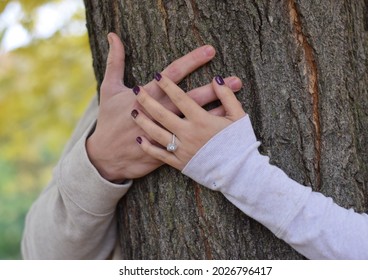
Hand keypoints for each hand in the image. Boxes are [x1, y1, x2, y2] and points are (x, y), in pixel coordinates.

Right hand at [86, 33, 242, 181]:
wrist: (105, 156)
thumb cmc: (109, 120)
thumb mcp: (109, 89)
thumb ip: (115, 62)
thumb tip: (113, 36)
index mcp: (146, 96)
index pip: (173, 74)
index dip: (192, 62)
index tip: (209, 52)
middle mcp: (159, 114)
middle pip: (190, 98)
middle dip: (213, 88)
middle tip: (235, 80)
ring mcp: (165, 133)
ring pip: (194, 120)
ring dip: (215, 110)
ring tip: (233, 105)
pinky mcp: (168, 151)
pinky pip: (192, 141)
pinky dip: (205, 136)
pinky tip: (221, 131)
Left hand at [131, 73, 245, 170]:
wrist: (239, 172)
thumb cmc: (240, 143)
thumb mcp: (238, 117)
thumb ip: (226, 97)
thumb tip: (217, 80)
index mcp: (202, 120)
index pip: (180, 98)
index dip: (168, 86)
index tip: (158, 75)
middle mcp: (188, 134)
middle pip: (162, 114)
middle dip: (147, 100)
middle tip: (136, 90)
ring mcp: (182, 149)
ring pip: (156, 133)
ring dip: (143, 122)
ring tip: (133, 112)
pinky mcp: (180, 163)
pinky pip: (160, 155)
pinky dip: (148, 147)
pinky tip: (140, 139)